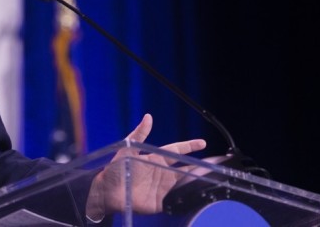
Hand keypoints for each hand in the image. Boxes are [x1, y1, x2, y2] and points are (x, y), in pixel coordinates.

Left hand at [86, 114, 206, 219]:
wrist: (106, 191)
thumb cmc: (115, 169)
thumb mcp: (127, 149)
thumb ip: (139, 134)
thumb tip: (148, 117)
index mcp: (155, 158)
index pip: (176, 151)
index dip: (189, 146)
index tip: (202, 143)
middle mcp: (161, 172)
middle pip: (184, 168)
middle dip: (198, 166)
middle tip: (213, 164)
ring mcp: (161, 187)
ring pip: (183, 184)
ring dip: (193, 182)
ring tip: (208, 180)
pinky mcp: (159, 202)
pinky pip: (175, 201)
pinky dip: (184, 199)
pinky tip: (193, 197)